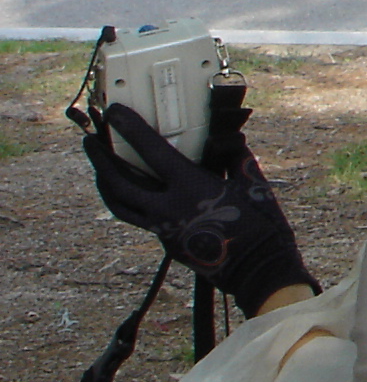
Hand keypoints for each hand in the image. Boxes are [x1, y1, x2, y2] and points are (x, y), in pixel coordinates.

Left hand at [83, 102, 315, 313]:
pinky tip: (133, 192)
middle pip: (119, 182)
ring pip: (119, 204)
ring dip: (104, 183)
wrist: (258, 269)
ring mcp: (163, 228)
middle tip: (90, 140)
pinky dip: (129, 201)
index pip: (151, 151)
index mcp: (190, 187)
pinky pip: (139, 217)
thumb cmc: (261, 225)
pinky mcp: (166, 242)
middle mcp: (169, 208)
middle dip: (99, 159)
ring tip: (99, 167)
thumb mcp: (252, 184)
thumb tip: (229, 139)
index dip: (130, 128)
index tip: (115, 112)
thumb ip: (236, 158)